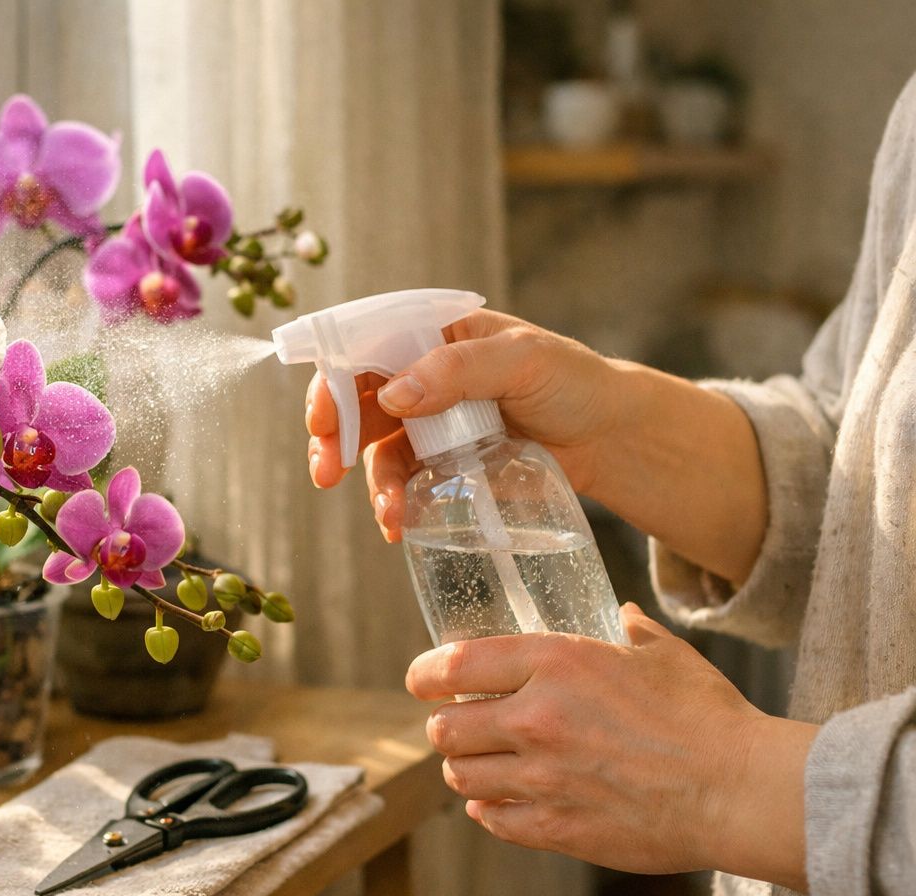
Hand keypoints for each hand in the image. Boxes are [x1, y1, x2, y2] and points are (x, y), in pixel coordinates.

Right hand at [305, 310, 621, 541]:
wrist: (610, 438)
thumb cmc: (574, 383)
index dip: (335, 379)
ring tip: (388, 515)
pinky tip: (399, 524)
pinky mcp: (442, 462)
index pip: (367, 347)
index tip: (322, 418)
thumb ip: (459, 370)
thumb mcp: (523, 361)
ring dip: (372, 482)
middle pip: (357, 402)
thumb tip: (395, 395)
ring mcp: (430, 421)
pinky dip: (396, 502)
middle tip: (325, 472)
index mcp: (436, 334)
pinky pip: (405, 481)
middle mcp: (423, 375)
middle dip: (333, 439)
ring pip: (377, 449)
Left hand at [406, 604, 816, 886]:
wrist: (739, 790)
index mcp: (554, 664)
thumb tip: (622, 614)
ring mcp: (541, 778)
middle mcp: (535, 719)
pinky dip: (490, 811)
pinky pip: (493, 820)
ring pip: (461, 777)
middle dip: (446, 726)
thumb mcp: (662, 654)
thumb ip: (629, 630)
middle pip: (445, 728)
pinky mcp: (556, 828)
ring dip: (465, 769)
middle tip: (460, 726)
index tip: (421, 680)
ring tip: (481, 764)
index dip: (425, 674)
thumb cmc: (707, 716)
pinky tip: (501, 802)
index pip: (454, 665)